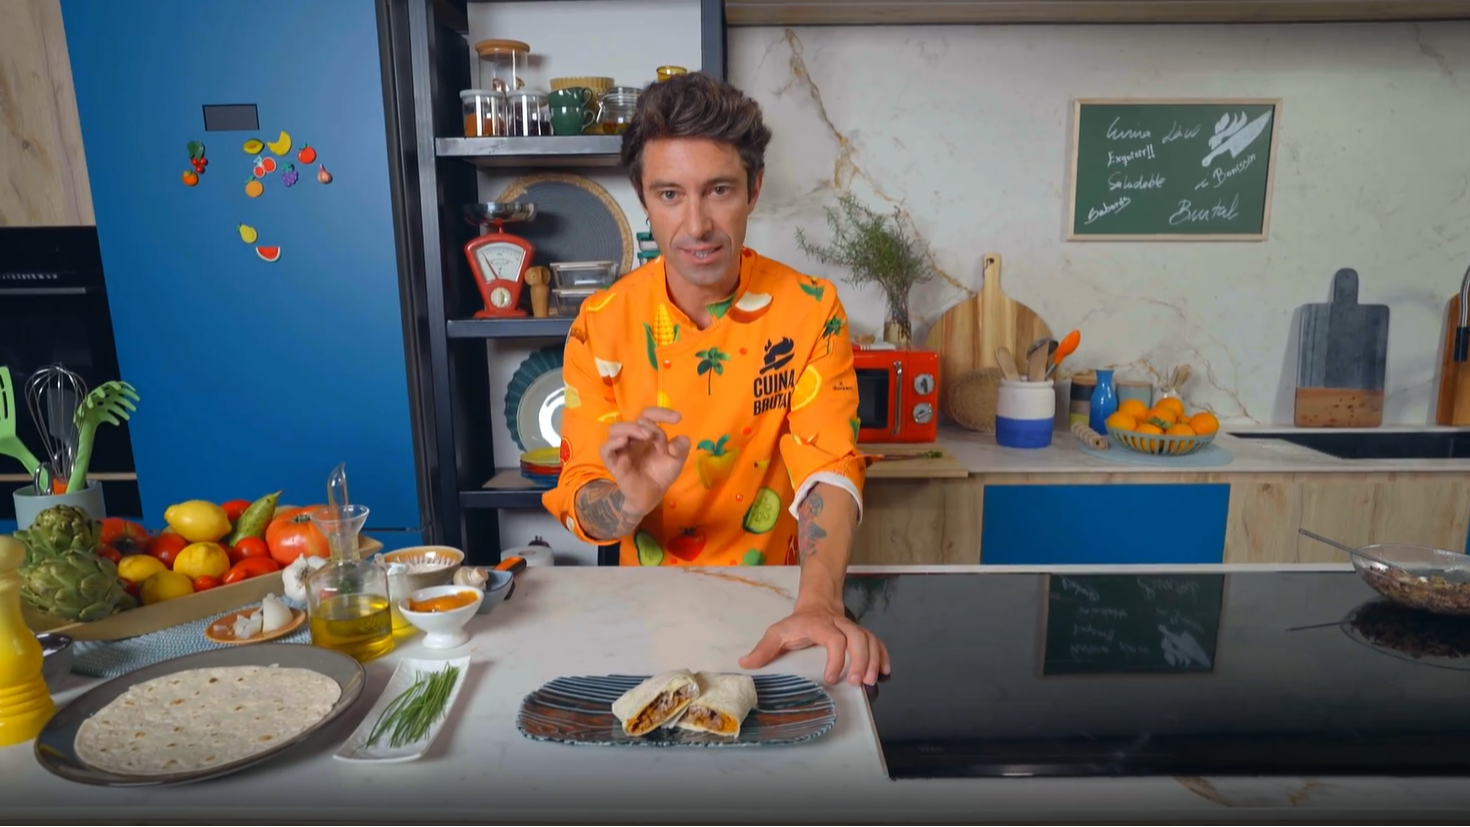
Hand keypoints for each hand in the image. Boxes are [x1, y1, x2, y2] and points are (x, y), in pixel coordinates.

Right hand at [599, 407, 689, 516]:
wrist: (651, 496)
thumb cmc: (660, 474)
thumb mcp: (675, 461)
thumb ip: (680, 449)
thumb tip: (684, 437)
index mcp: (645, 434)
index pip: (648, 415)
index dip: (662, 413)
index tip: (678, 418)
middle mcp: (632, 438)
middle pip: (633, 420)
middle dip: (648, 425)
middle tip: (657, 437)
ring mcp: (621, 450)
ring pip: (615, 429)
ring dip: (631, 428)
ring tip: (646, 436)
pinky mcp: (613, 463)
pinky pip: (605, 450)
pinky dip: (612, 443)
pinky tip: (623, 442)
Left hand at [738, 606, 889, 685]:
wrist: (818, 603)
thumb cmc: (797, 623)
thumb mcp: (778, 632)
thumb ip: (764, 648)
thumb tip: (745, 664)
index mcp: (819, 625)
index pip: (833, 638)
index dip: (836, 658)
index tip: (832, 679)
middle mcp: (840, 625)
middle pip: (858, 637)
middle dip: (860, 660)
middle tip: (857, 683)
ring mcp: (853, 629)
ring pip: (870, 639)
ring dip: (873, 660)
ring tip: (870, 681)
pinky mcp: (862, 634)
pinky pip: (877, 641)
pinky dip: (883, 655)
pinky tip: (885, 671)